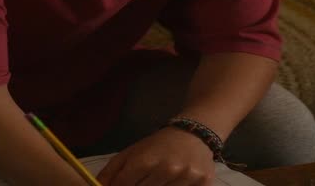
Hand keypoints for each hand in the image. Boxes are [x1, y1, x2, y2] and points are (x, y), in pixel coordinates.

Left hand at [96, 127, 216, 185]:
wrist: (193, 133)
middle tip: (146, 179)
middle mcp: (166, 169)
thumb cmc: (158, 145)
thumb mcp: (131, 153)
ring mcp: (186, 177)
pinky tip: (176, 182)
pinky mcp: (203, 183)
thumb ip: (111, 173)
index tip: (124, 184)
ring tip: (161, 179)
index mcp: (144, 161)